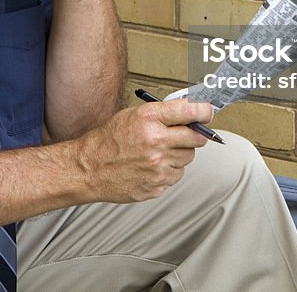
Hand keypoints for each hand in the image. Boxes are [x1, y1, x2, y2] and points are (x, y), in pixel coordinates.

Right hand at [73, 99, 214, 202]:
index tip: (207, 112)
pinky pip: (176, 175)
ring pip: (188, 158)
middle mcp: (155, 142)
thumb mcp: (132, 115)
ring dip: (179, 154)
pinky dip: (168, 170)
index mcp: (149, 119)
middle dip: (195, 134)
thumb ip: (162, 113)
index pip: (190, 111)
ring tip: (157, 152)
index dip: (204, 110)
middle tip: (187, 133)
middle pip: (196, 138)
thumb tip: (189, 110)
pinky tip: (151, 166)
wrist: (89, 168)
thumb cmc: (108, 140)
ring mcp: (158, 166)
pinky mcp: (158, 185)